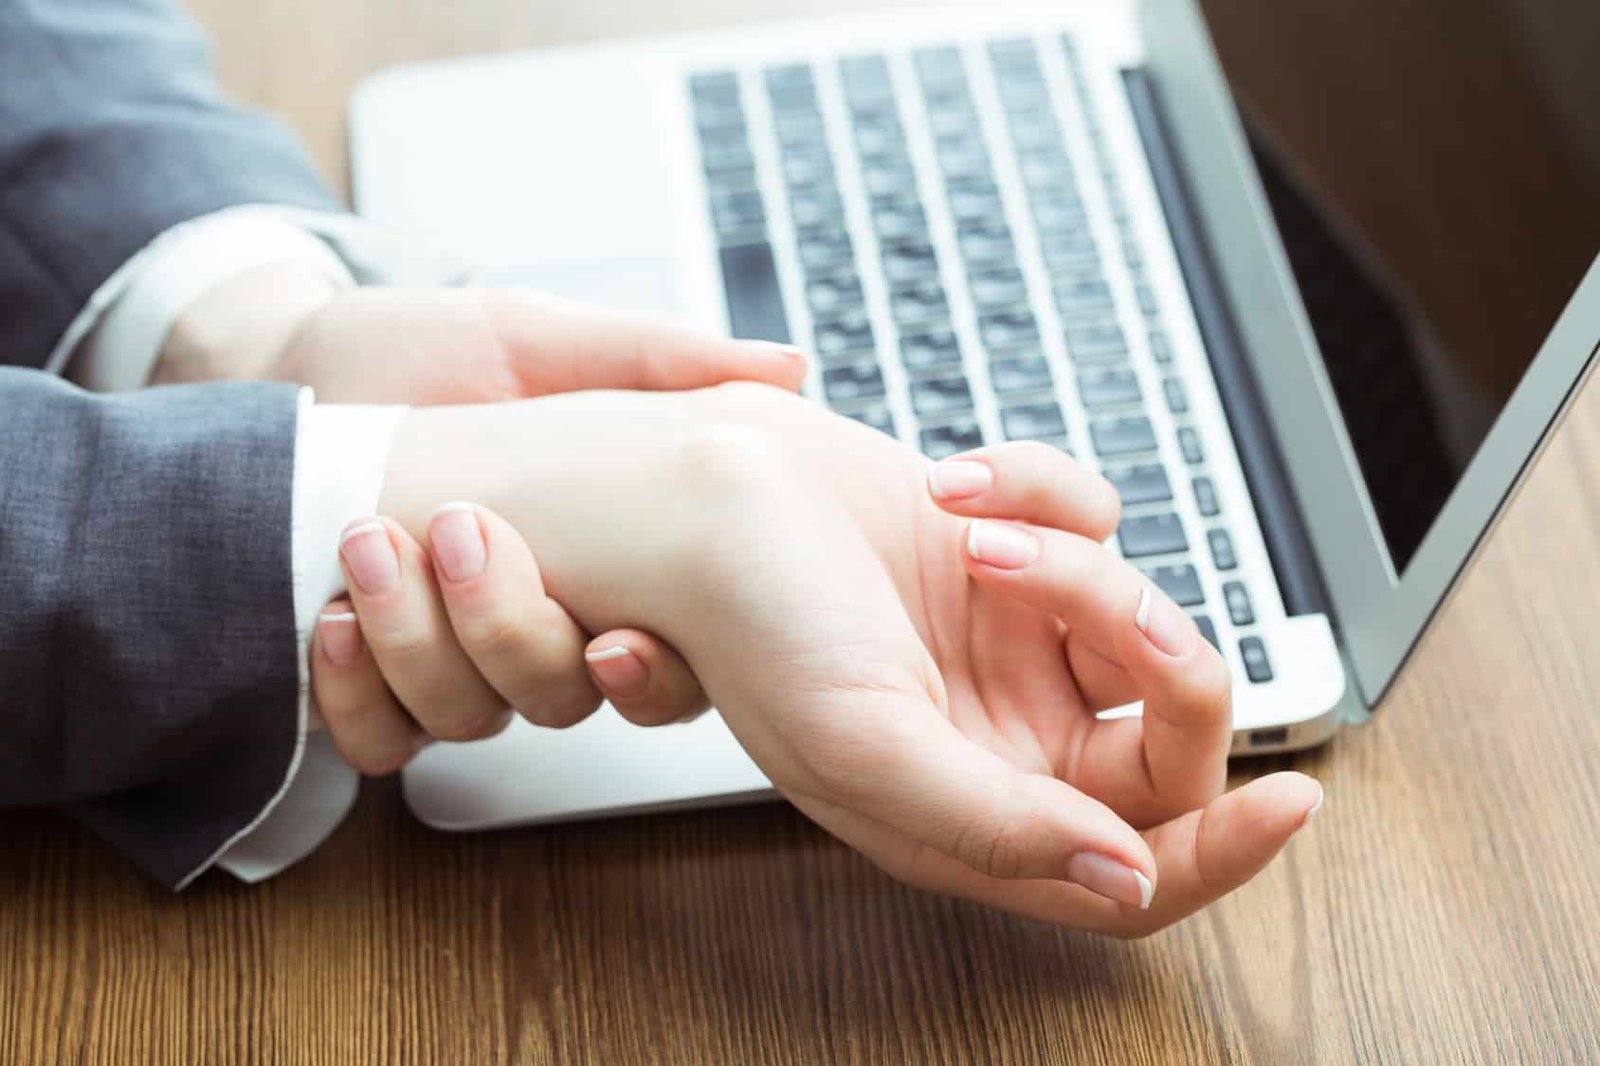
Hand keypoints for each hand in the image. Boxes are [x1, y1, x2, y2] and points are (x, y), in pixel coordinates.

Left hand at [160, 260, 807, 771]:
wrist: (291, 362)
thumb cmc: (423, 348)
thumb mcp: (539, 338)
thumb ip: (659, 359)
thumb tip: (790, 366)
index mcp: (602, 563)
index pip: (667, 663)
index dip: (654, 678)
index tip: (614, 640)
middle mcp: (538, 624)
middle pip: (565, 700)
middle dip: (513, 635)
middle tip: (462, 536)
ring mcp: (452, 657)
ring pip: (472, 720)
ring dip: (420, 650)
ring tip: (371, 548)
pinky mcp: (369, 677)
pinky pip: (379, 738)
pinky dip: (354, 697)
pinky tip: (332, 624)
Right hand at [375, 383, 1322, 934]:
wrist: (693, 481)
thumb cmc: (745, 617)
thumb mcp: (867, 742)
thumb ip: (999, 826)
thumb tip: (1128, 880)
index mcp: (967, 812)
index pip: (1129, 874)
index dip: (1217, 856)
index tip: (1285, 802)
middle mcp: (1000, 738)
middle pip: (1157, 739)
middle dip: (1144, 652)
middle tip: (1096, 601)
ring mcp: (1012, 645)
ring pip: (1135, 616)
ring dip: (1073, 557)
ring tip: (974, 526)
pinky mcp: (1012, 555)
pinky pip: (1095, 522)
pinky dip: (1042, 489)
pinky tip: (955, 485)